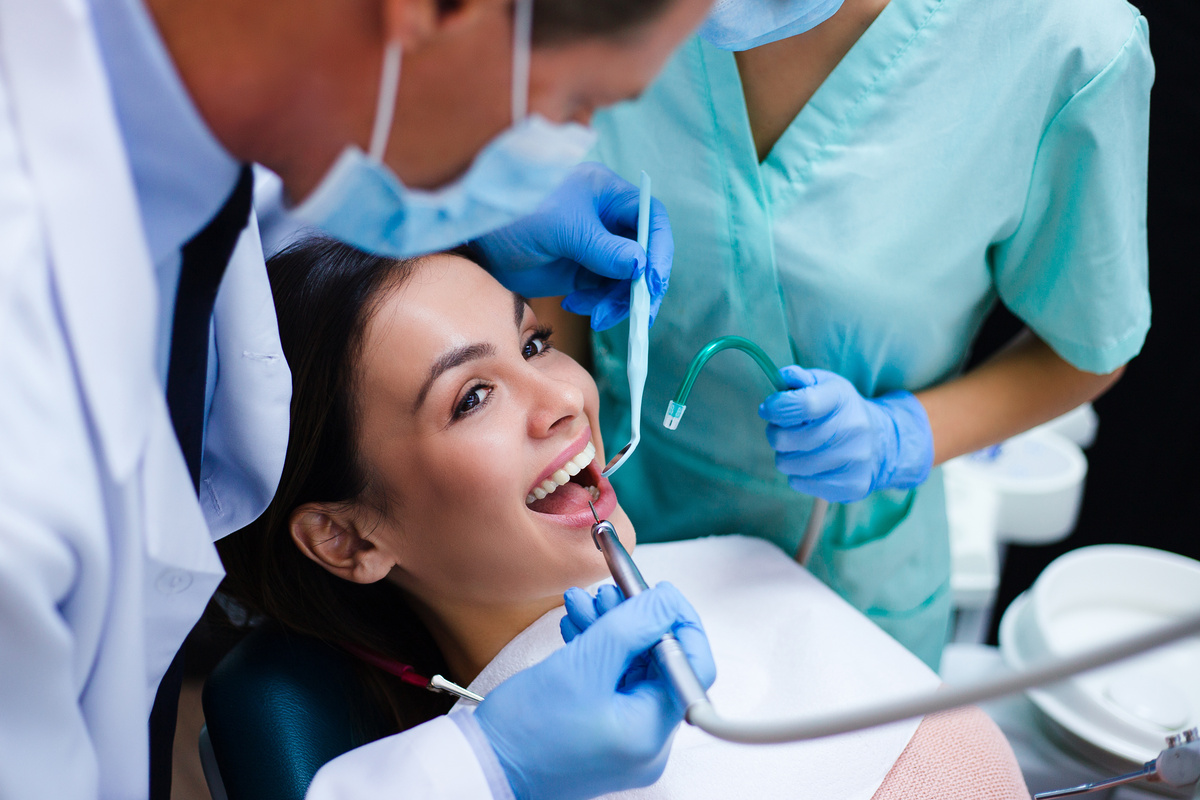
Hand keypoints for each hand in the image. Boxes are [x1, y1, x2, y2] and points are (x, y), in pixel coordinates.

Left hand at [471, 162, 673, 330]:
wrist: (477, 238)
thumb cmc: (517, 214)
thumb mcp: (564, 229)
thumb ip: (604, 249)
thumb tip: (641, 266)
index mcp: (608, 194)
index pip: (650, 219)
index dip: (659, 250)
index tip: (654, 281)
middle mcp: (606, 218)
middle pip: (643, 254)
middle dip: (639, 285)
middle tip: (637, 313)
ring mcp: (595, 246)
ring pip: (625, 279)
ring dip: (616, 301)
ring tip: (595, 314)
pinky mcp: (580, 269)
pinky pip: (603, 291)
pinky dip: (597, 303)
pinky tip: (575, 304)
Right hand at [475, 583, 713, 799]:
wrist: (482, 767)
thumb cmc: (525, 731)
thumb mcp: (583, 664)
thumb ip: (633, 625)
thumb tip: (666, 601)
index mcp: (651, 731)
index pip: (692, 666)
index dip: (678, 622)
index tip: (657, 592)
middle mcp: (646, 742)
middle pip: (659, 665)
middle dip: (634, 621)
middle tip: (609, 591)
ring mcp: (624, 740)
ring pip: (632, 670)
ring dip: (611, 631)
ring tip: (582, 603)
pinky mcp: (602, 734)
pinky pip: (612, 684)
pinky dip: (597, 653)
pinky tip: (576, 628)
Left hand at [759, 366, 933, 503]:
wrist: (881, 442)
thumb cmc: (840, 410)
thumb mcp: (824, 385)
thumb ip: (799, 379)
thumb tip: (780, 378)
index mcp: (841, 398)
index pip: (803, 403)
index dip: (776, 407)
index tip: (768, 409)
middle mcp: (852, 428)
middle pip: (786, 439)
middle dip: (775, 433)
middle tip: (785, 430)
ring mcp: (854, 459)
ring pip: (788, 464)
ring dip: (786, 455)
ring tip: (800, 447)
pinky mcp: (851, 485)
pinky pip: (799, 482)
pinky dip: (798, 474)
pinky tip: (813, 464)